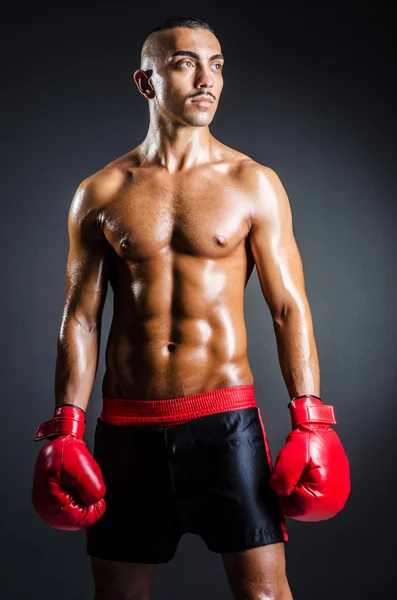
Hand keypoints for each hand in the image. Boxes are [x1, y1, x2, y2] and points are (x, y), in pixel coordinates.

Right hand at [32, 404, 105, 529]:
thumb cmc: (66, 452)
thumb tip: (95, 502)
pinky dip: (77, 497)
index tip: (92, 488)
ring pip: (77, 514)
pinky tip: (74, 484)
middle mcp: (45, 510)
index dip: (93, 506)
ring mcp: (47, 508)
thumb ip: (92, 489)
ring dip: (82, 499)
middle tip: (82, 482)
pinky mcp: (51, 504)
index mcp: (50, 504)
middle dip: (87, 502)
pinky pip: (72, 508)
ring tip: (77, 482)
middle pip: (79, 520)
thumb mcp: (82, 468)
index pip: (81, 520)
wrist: (59, 442)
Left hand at [269, 395, 350, 520]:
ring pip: (305, 504)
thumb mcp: (291, 457)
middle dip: (292, 490)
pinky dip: (308, 487)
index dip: (283, 490)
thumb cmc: (309, 441)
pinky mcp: (336, 495)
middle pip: (298, 508)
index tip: (288, 474)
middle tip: (297, 470)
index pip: (289, 508)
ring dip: (300, 488)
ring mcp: (336, 501)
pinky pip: (314, 498)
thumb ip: (283, 478)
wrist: (320, 429)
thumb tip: (279, 492)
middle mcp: (333, 505)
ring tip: (304, 471)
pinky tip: (309, 473)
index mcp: (322, 500)